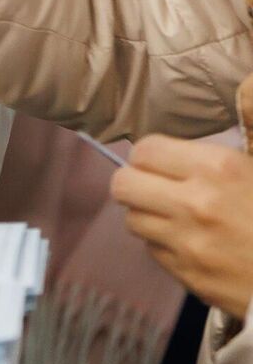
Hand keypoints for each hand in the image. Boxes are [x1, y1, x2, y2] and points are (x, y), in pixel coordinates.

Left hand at [112, 136, 252, 315]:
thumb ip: (247, 129)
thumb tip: (244, 87)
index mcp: (219, 169)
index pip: (146, 150)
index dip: (152, 154)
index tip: (165, 161)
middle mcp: (196, 204)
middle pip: (123, 183)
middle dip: (137, 182)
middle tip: (159, 186)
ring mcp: (189, 243)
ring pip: (133, 219)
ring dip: (149, 215)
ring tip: (177, 215)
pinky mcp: (189, 276)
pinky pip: (154, 251)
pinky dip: (166, 245)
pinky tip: (195, 243)